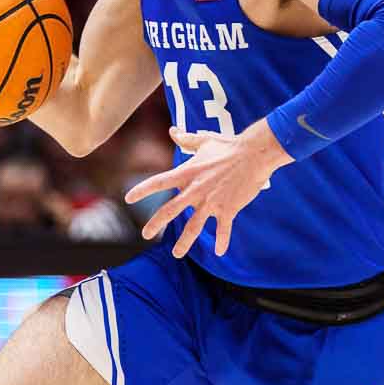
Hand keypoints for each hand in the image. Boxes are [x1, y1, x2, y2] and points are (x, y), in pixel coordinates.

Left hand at [124, 120, 291, 258]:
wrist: (255, 154)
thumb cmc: (229, 145)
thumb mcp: (205, 140)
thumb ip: (187, 139)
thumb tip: (173, 130)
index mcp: (187, 173)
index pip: (159, 182)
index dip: (142, 190)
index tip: (128, 198)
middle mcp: (196, 190)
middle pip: (170, 210)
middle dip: (156, 223)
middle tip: (145, 234)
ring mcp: (212, 202)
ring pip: (194, 227)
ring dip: (185, 242)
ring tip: (177, 254)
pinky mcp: (228, 209)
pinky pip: (223, 229)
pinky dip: (222, 241)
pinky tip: (220, 252)